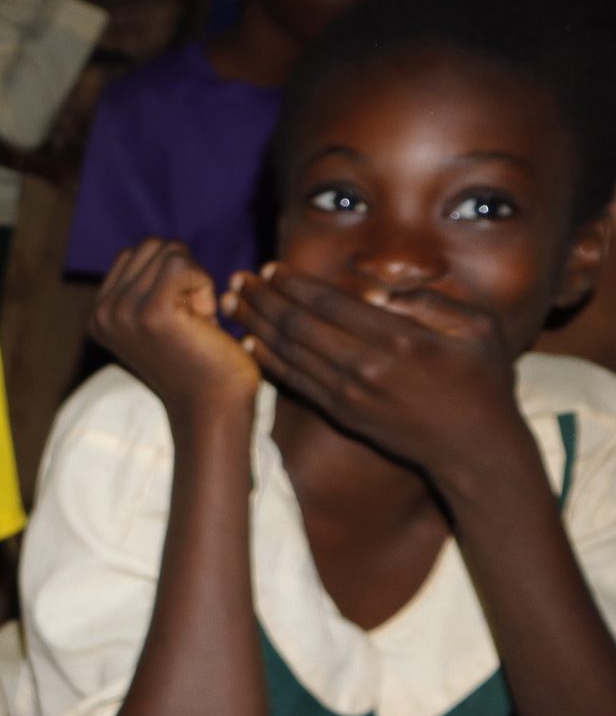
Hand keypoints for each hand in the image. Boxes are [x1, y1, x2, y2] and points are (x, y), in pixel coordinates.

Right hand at [92, 240, 258, 419]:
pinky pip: (182, 264)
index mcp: (98, 315)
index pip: (135, 254)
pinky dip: (203, 286)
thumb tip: (163, 246)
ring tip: (196, 323)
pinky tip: (204, 322)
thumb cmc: (199, 363)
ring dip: (195, 282)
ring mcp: (122, 311)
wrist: (213, 408)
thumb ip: (146, 287)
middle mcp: (101, 312)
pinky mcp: (151, 310)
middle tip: (192, 320)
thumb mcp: (158, 320)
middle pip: (151, 246)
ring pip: (169, 251)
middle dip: (183, 274)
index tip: (179, 319)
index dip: (169, 276)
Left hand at [227, 264, 525, 478]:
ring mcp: (350, 394)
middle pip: (298, 324)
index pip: (330, 302)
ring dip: (256, 324)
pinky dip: (269, 360)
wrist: (476, 449)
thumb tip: (377, 286)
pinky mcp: (343, 415)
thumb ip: (429, 300)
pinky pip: (296, 382)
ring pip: (289, 352)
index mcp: (399, 338)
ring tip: (231, 302)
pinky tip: (249, 342)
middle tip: (238, 278)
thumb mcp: (478, 328)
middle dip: (263, 298)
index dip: (294, 283)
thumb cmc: (483, 380)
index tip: (271, 267)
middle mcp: (366, 366)